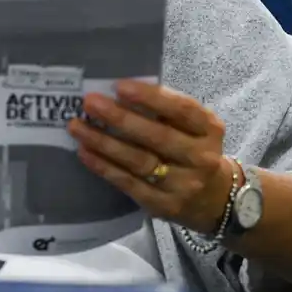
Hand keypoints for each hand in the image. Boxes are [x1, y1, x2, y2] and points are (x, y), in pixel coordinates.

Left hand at [69, 80, 234, 234]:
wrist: (215, 199)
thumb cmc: (192, 148)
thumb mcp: (194, 127)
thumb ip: (165, 110)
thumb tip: (116, 91)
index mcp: (209, 129)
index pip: (182, 110)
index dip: (150, 97)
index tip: (119, 86)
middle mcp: (201, 158)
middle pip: (157, 137)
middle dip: (120, 118)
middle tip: (89, 102)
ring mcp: (183, 185)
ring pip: (138, 161)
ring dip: (104, 142)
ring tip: (77, 126)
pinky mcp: (163, 206)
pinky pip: (128, 183)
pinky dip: (104, 167)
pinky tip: (84, 152)